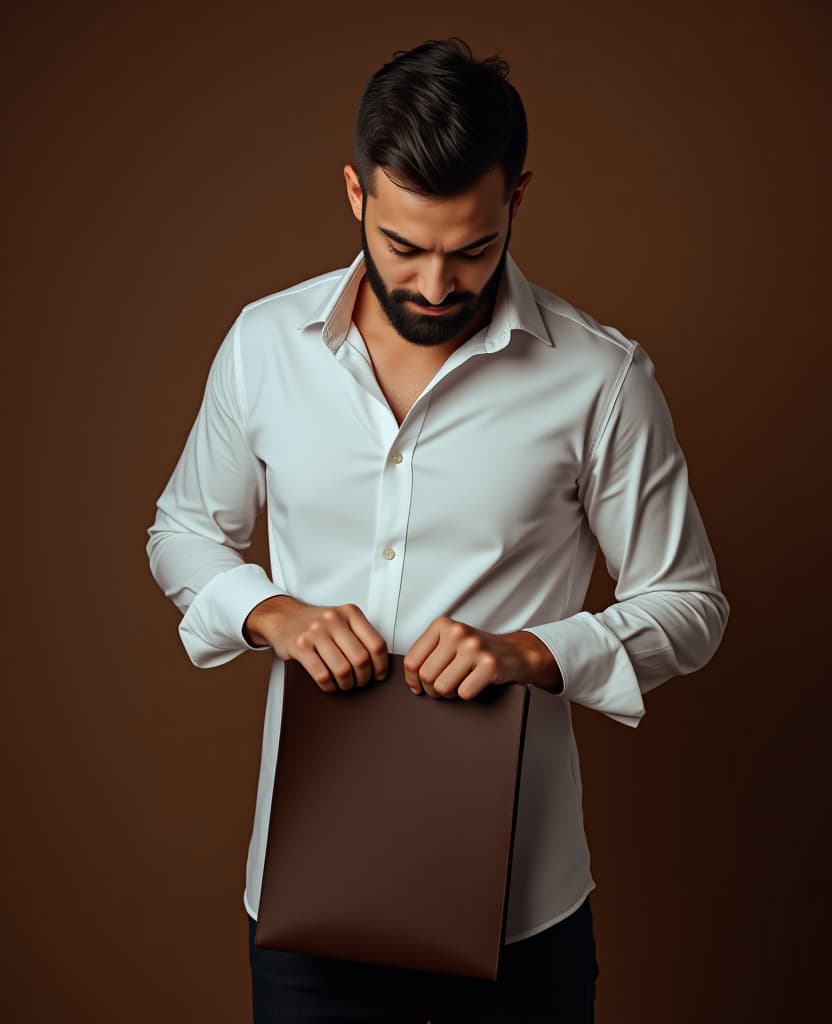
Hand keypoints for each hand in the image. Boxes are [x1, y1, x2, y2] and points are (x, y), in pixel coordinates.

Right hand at [243, 596, 388, 692]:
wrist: (284, 618)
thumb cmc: (317, 624)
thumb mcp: (342, 619)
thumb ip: (360, 635)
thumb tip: (380, 664)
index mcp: (350, 613)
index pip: (376, 644)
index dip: (381, 665)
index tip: (379, 675)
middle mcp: (334, 620)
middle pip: (361, 659)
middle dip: (363, 678)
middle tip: (360, 682)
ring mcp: (316, 632)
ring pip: (343, 670)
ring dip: (347, 684)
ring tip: (346, 684)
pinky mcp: (300, 646)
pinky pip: (322, 675)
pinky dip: (329, 686)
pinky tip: (330, 684)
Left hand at [402, 616, 562, 699]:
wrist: (515, 652)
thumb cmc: (477, 651)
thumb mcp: (450, 642)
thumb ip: (428, 653)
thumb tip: (411, 679)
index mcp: (443, 625)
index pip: (412, 660)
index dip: (412, 679)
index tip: (418, 686)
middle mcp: (457, 632)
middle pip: (426, 676)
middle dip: (432, 689)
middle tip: (443, 688)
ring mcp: (474, 647)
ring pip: (443, 686)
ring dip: (449, 694)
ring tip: (458, 685)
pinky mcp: (490, 664)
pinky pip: (464, 692)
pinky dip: (467, 694)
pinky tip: (474, 684)